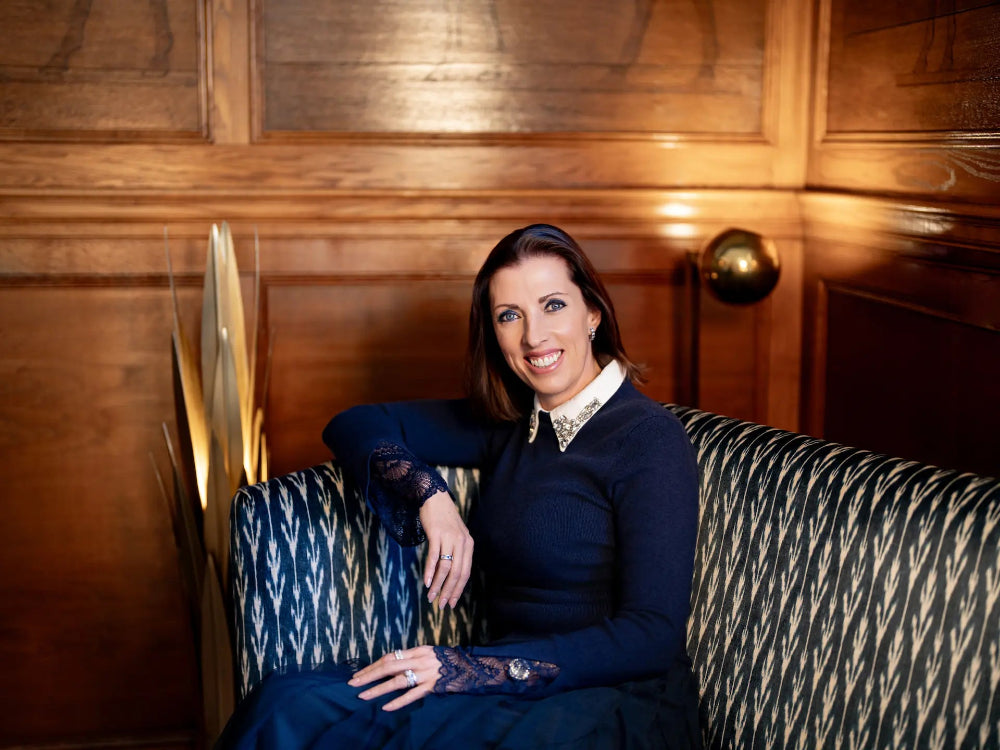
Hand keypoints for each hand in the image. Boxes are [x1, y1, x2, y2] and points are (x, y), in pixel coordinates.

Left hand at [348, 645, 441, 710]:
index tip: (358, 674)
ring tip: (363, 695)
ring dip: (378, 688)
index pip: (389, 657)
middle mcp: (419, 659)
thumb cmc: (446, 661)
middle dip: (369, 674)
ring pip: (397, 680)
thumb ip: (410, 659)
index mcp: (416, 650)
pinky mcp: (432, 686)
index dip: (372, 665)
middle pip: (388, 666)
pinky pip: (412, 694)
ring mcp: (426, 673)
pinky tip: (386, 707)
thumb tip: (390, 666)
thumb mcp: (427, 654)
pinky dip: (398, 701)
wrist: (469, 667)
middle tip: (353, 683)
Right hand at [419, 490, 472, 608]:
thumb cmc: (443, 518)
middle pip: (457, 574)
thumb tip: (450, 575)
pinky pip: (434, 557)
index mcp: (468, 545)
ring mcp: (450, 538)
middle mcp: (462, 542)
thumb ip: (456, 552)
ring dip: (437, 585)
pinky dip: (430, 572)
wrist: (434, 497)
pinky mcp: (437, 534)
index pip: (465, 573)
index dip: (458, 590)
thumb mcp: (455, 536)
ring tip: (430, 596)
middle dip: (448, 592)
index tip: (451, 602)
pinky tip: (427, 582)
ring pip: (446, 568)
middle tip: (441, 605)